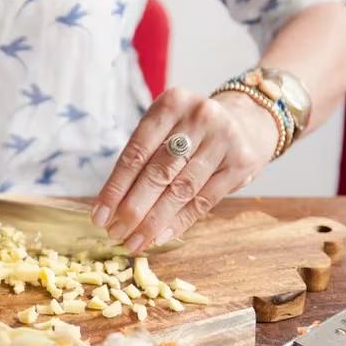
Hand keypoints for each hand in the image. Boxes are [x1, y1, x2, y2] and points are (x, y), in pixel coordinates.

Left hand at [92, 87, 277, 251]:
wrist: (247, 124)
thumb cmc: (191, 133)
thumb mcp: (166, 129)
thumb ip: (142, 160)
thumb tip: (110, 209)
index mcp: (171, 103)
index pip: (136, 153)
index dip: (115, 188)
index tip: (99, 216)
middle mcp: (199, 116)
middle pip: (158, 172)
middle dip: (132, 209)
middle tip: (115, 234)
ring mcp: (223, 139)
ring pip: (180, 190)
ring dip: (153, 222)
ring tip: (134, 242)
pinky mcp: (240, 163)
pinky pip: (203, 201)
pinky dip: (178, 223)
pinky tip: (159, 237)